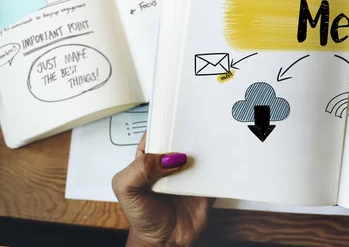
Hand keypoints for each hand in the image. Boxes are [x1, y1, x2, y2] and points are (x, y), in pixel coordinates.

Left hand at [112, 132, 212, 246]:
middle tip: (197, 125)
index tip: (175, 113)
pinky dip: (220, 163)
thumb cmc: (141, 216)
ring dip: (207, 145)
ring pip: (201, 151)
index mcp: (149, 158)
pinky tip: (222, 158)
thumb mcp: (126, 189)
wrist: (164, 242)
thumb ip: (139, 169)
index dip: (164, 121)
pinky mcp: (205, 183)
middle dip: (189, 130)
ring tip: (213, 138)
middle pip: (182, 137)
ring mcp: (189, 172)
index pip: (157, 132)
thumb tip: (168, 158)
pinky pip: (215, 169)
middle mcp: (170, 162)